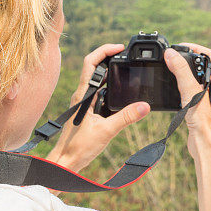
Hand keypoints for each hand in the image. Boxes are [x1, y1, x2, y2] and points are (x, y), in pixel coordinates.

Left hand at [47, 43, 150, 172]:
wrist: (65, 162)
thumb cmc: (78, 148)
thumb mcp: (106, 132)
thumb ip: (126, 118)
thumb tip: (145, 106)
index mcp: (83, 95)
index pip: (91, 63)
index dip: (105, 51)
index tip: (119, 48)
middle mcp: (81, 95)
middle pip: (95, 67)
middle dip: (110, 58)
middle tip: (127, 56)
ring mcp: (83, 101)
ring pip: (97, 79)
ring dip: (110, 72)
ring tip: (126, 69)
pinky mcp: (86, 109)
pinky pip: (98, 91)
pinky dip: (109, 86)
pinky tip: (120, 91)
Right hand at [164, 42, 210, 158]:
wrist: (206, 142)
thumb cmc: (204, 119)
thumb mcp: (190, 90)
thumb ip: (181, 71)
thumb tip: (171, 54)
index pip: (210, 54)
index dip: (195, 48)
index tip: (181, 47)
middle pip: (204, 65)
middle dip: (189, 59)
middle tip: (174, 58)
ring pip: (199, 77)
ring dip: (186, 72)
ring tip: (173, 70)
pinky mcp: (205, 105)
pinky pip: (195, 89)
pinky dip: (185, 85)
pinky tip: (176, 88)